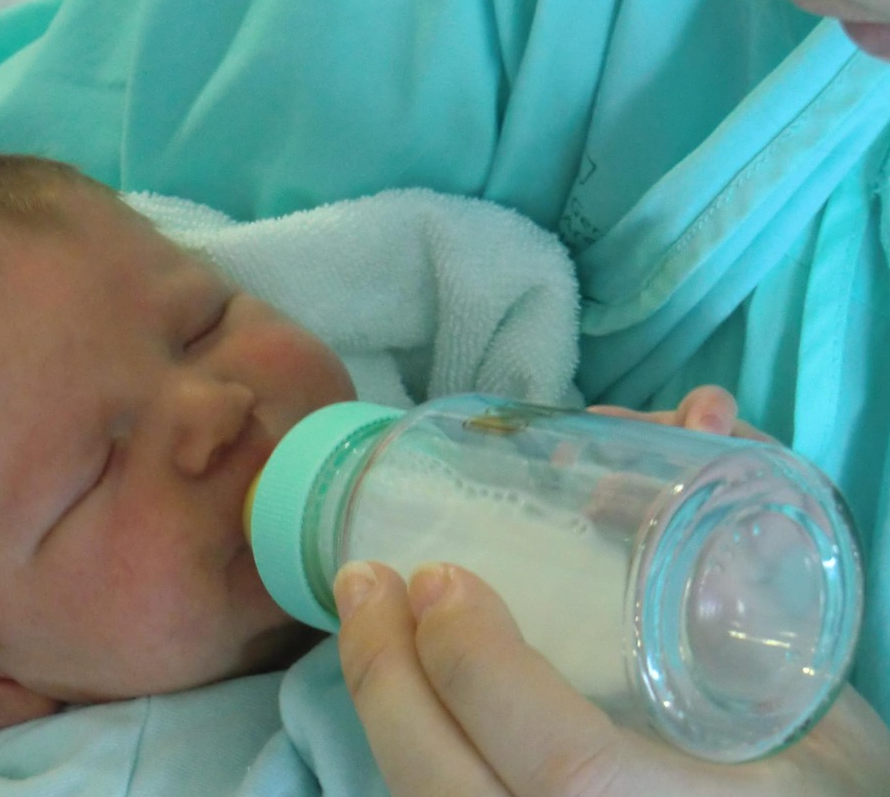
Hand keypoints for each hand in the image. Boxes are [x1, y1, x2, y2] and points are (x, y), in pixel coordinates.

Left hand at [333, 384, 889, 794]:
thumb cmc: (820, 780)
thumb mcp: (813, 691)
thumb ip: (754, 565)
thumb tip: (692, 422)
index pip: (561, 766)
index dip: (482, 670)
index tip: (440, 578)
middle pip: (450, 792)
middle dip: (387, 678)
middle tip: (365, 577)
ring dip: (378, 705)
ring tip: (361, 614)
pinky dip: (405, 736)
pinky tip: (392, 676)